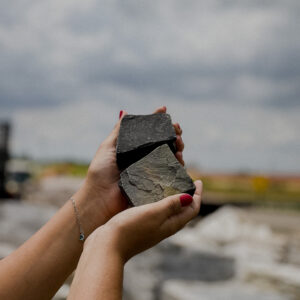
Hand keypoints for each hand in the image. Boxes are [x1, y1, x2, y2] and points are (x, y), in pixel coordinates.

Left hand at [74, 106, 185, 228]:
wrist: (100, 198)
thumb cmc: (100, 173)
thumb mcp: (107, 147)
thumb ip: (118, 131)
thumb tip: (125, 111)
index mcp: (135, 149)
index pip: (150, 132)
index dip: (158, 121)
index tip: (164, 110)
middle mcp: (145, 159)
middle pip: (164, 143)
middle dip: (173, 133)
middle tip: (177, 129)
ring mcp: (152, 171)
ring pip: (171, 156)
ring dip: (178, 146)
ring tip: (179, 142)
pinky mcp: (157, 184)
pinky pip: (172, 173)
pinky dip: (179, 164)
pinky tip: (179, 157)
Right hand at [85, 180, 201, 262]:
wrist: (108, 246)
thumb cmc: (131, 228)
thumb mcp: (154, 213)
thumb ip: (171, 205)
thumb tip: (190, 198)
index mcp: (171, 225)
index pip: (192, 210)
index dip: (198, 196)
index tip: (198, 181)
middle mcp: (164, 227)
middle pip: (183, 212)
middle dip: (188, 197)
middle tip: (186, 181)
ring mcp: (152, 228)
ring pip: (170, 212)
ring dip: (174, 199)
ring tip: (171, 185)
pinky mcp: (141, 226)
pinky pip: (156, 213)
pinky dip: (160, 202)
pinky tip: (151, 195)